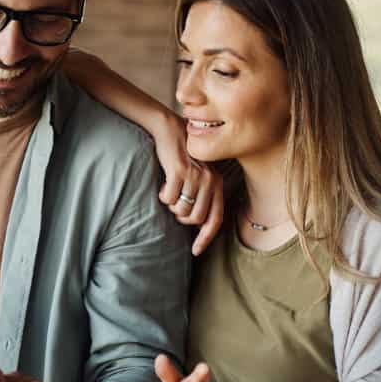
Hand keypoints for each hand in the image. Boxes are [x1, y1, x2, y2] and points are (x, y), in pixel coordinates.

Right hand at [151, 113, 224, 255]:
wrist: (170, 130)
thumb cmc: (182, 156)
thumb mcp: (199, 175)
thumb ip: (203, 197)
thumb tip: (198, 226)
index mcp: (217, 184)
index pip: (215, 219)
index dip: (205, 239)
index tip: (195, 251)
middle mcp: (210, 181)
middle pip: (195, 219)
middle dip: (182, 217)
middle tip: (176, 203)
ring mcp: (196, 177)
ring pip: (180, 210)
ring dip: (172, 205)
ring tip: (171, 191)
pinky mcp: (180, 172)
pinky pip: (168, 199)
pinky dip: (163, 195)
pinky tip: (164, 184)